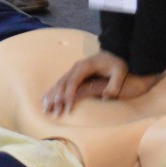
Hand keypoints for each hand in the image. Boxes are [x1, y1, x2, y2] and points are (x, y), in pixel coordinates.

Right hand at [42, 55, 165, 113]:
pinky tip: (46, 101)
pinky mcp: (73, 74)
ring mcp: (74, 70)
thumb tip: (106, 97)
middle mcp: (76, 67)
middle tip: (54, 112)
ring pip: (59, 84)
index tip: (67, 107)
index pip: (74, 81)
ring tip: (46, 109)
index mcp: (85, 66)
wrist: (115, 53)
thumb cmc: (117, 64)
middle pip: (63, 83)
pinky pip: (60, 84)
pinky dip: (52, 92)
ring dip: (52, 96)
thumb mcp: (120, 72)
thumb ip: (114, 84)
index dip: (69, 94)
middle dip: (57, 98)